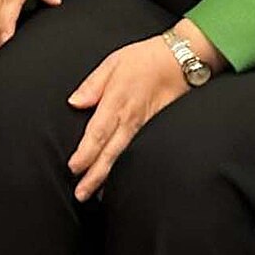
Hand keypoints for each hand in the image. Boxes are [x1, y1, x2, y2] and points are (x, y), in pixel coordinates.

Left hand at [65, 35, 192, 199]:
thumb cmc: (144, 59)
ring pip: (124, 157)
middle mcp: (131, 119)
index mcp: (116, 101)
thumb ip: (92, 85)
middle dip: (94, 176)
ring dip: (109, 176)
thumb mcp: (112, 63)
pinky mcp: (158, 129)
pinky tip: (120, 179)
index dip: (85, 154)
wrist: (182, 60)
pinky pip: (139, 152)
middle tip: (80, 194)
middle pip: (110, 153)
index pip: (97, 133)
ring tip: (96, 194)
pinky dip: (128, 168)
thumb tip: (74, 102)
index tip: (73, 168)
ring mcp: (146, 127)